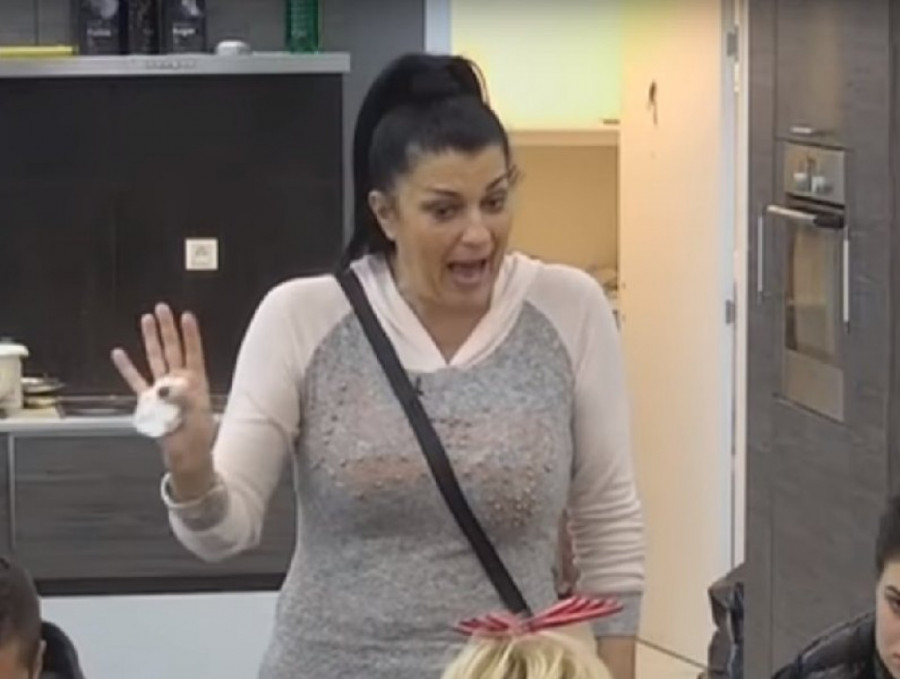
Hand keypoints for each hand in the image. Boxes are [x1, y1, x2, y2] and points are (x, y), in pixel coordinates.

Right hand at [111, 303, 216, 501]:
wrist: (186, 458)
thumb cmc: (196, 438)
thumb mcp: (195, 417)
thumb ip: (180, 399)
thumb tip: (163, 385)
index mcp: (196, 383)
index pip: (193, 352)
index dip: (191, 334)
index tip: (187, 315)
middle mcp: (179, 382)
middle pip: (172, 349)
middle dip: (167, 328)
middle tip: (162, 307)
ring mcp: (163, 390)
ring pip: (155, 359)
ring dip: (150, 340)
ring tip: (146, 319)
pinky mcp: (149, 402)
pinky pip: (136, 381)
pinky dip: (127, 368)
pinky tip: (119, 352)